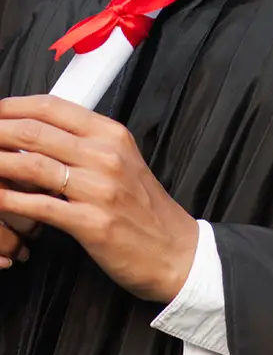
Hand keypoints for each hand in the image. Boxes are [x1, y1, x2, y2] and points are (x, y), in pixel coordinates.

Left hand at [0, 96, 197, 302]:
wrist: (172, 248)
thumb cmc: (142, 207)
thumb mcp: (120, 163)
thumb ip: (83, 147)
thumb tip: (35, 138)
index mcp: (113, 135)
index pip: (55, 108)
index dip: (14, 107)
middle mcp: (106, 155)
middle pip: (37, 132)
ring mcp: (100, 188)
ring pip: (32, 166)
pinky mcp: (91, 222)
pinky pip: (37, 206)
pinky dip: (7, 201)